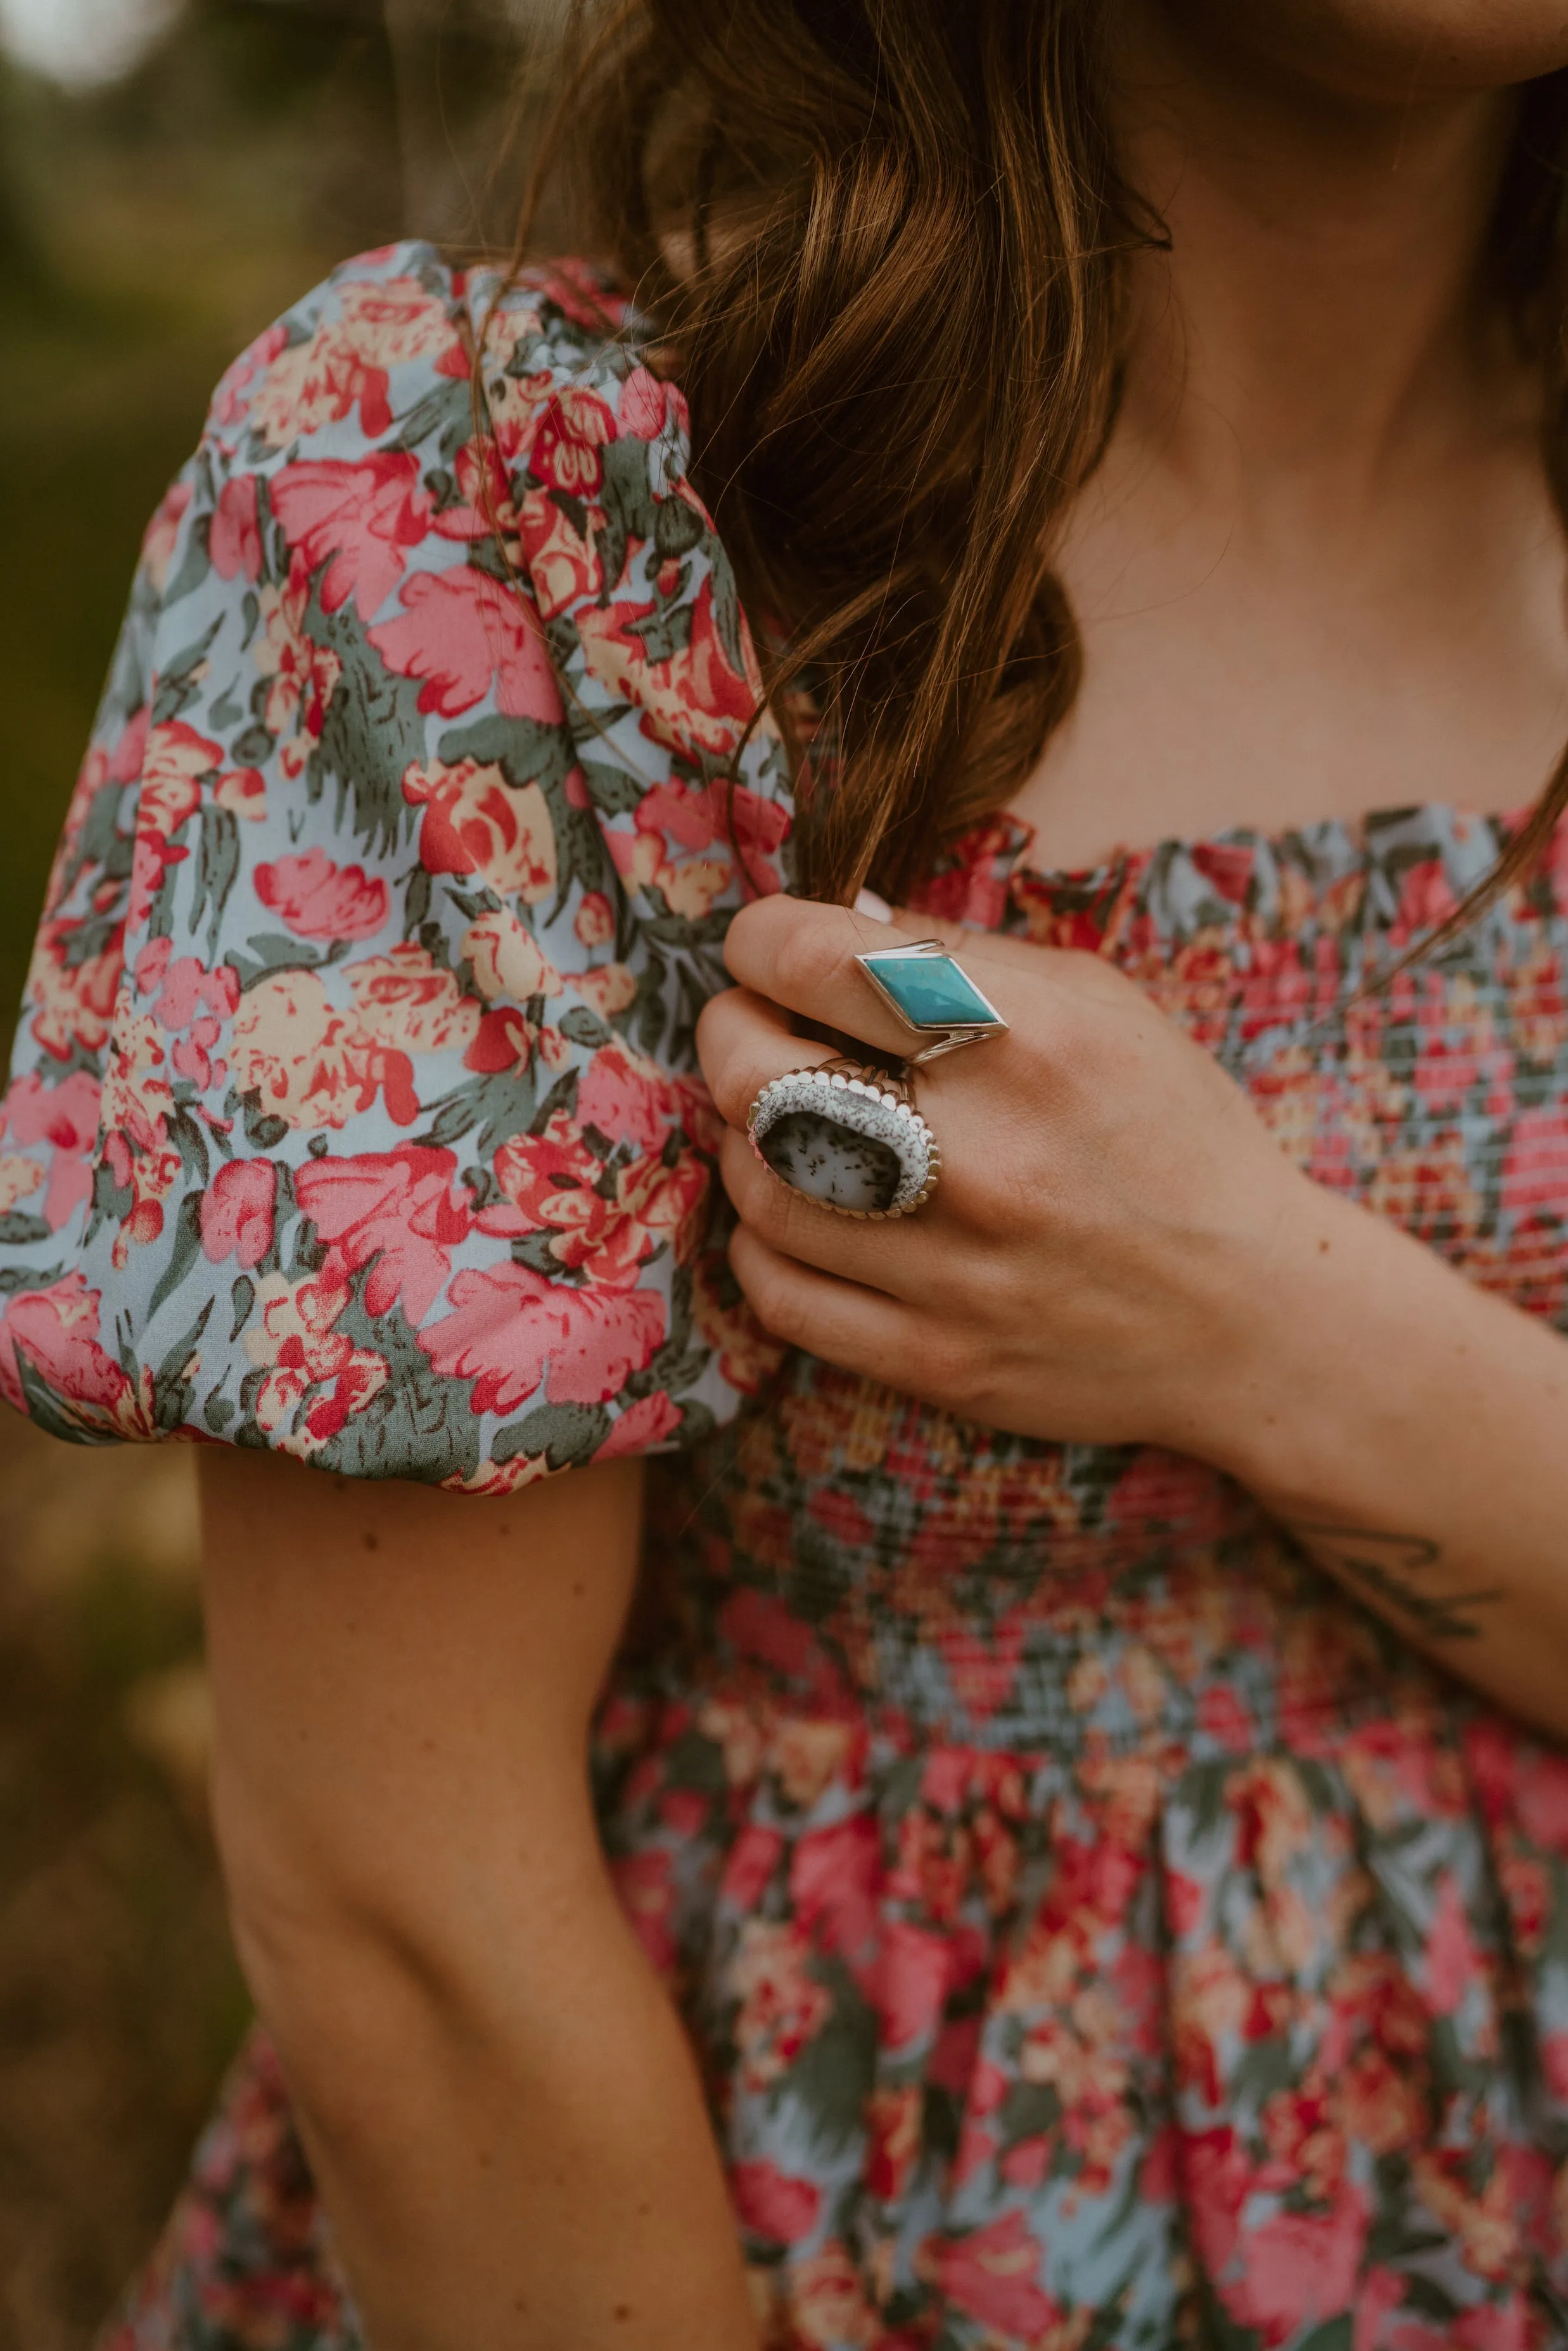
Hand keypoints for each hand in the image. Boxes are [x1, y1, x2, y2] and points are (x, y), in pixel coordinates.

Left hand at [696, 894, 1350, 1463]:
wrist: (1256, 1316)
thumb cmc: (1173, 1140)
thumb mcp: (1105, 1007)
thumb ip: (963, 958)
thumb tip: (837, 924)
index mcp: (1030, 1040)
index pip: (819, 962)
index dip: (761, 941)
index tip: (763, 951)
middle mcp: (984, 1154)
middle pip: (756, 1075)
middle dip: (729, 1033)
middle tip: (749, 1030)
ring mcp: (954, 1270)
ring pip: (755, 1186)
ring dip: (741, 1140)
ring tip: (778, 1123)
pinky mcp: (936, 1360)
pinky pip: (778, 1292)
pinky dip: (762, 1242)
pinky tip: (797, 1215)